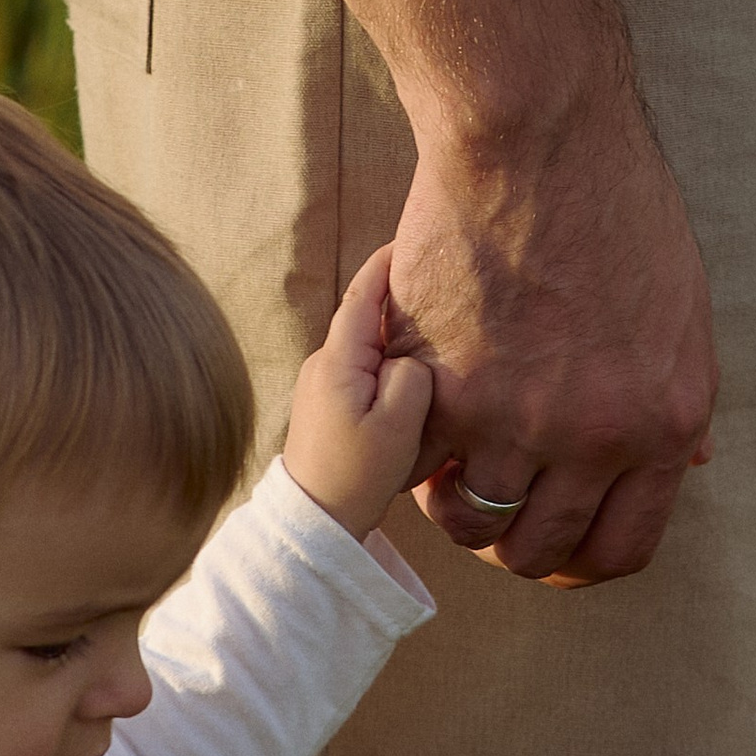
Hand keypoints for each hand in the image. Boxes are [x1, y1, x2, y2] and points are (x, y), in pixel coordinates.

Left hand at [281, 245, 437, 538]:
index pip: (365, 292)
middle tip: (442, 277)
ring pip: (372, 347)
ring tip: (439, 328)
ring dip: (400, 338)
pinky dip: (392, 365)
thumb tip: (415, 357)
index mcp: (338, 359)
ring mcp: (324, 384)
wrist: (313, 523)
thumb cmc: (355, 476)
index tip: (414, 232)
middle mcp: (324, 364)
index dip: (389, 259)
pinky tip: (417, 379)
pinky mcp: (329, 406)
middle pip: (371, 317)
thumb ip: (413, 376)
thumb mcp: (399, 426)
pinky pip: (367, 371)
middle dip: (403, 298)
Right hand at [391, 97, 716, 584]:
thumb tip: (694, 463)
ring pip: (468, 519)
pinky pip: (412, 464)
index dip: (575, 559)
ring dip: (449, 498)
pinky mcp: (444, 386)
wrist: (541, 134)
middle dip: (507, 538)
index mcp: (665, 423)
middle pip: (537, 550)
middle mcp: (596, 438)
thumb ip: (679, 397)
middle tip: (483, 495)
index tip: (546, 536)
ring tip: (444, 452)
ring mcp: (517, 420)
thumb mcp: (684, 310)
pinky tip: (412, 409)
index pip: (620, 548)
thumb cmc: (615, 203)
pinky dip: (406, 449)